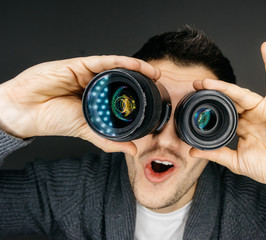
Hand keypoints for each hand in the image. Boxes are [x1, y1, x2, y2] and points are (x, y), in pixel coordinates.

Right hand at [0, 56, 159, 154]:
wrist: (26, 111)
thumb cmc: (52, 119)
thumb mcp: (88, 131)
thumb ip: (109, 139)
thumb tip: (133, 150)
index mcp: (97, 98)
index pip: (122, 93)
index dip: (140, 93)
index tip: (156, 97)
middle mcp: (94, 83)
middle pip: (123, 78)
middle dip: (143, 79)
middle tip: (160, 83)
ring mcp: (88, 73)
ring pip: (117, 67)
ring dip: (138, 68)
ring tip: (154, 73)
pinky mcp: (79, 64)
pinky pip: (105, 61)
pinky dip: (122, 62)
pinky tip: (137, 66)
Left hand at [191, 42, 265, 188]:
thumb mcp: (235, 160)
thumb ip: (215, 153)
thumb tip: (193, 151)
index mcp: (243, 126)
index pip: (224, 111)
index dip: (211, 105)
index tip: (195, 100)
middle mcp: (252, 115)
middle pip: (230, 99)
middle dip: (213, 91)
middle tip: (196, 85)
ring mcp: (264, 109)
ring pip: (243, 92)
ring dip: (225, 86)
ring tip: (208, 82)